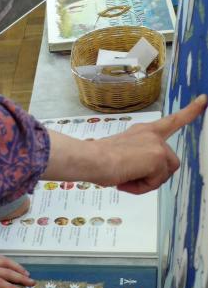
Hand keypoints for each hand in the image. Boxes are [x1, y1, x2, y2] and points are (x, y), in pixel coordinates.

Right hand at [44, 95, 206, 193]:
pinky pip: (156, 182)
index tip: (203, 100)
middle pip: (169, 162)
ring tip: (126, 178)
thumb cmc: (99, 158)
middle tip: (131, 177)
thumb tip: (136, 173)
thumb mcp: (122, 153)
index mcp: (144, 130)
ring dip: (147, 182)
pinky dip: (142, 187)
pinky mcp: (158, 157)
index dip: (191, 111)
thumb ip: (137, 158)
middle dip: (154, 175)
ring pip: (163, 174)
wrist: (92, 159)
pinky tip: (126, 181)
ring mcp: (156, 145)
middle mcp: (152, 134)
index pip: (173, 120)